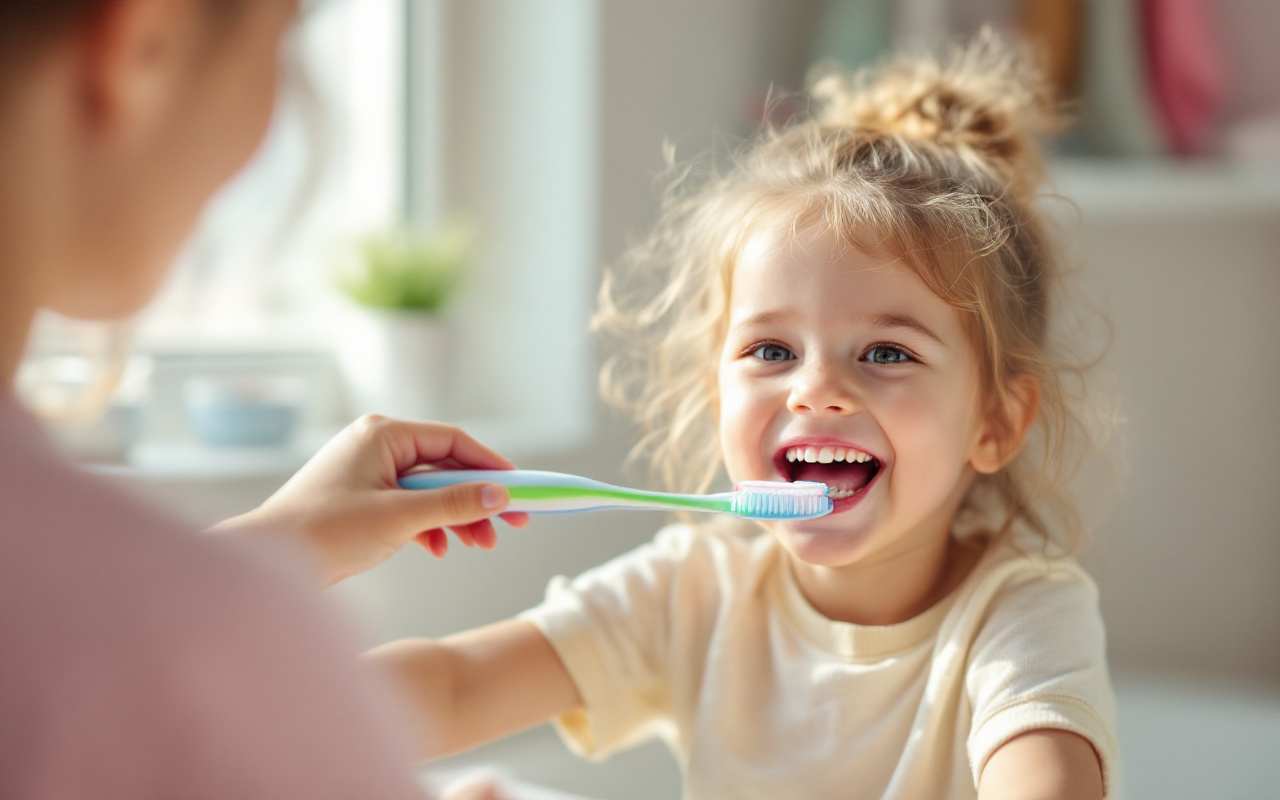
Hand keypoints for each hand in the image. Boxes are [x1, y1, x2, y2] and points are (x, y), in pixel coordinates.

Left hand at [214, 414, 527, 584]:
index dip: (492, 466)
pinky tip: (439, 548)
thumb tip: (499, 495)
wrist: (267, 563)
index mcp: (382, 433)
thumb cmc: (322, 533)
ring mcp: (368, 471)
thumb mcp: (399, 518)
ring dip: (458, 516)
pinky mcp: (363, 498)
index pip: (454, 441)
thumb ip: (453, 504)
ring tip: (482, 545)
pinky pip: (410, 504)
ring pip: (431, 489)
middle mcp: (376, 444)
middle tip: (512, 525)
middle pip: (446, 466)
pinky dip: (430, 526)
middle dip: (478, 498)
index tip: (521, 491)